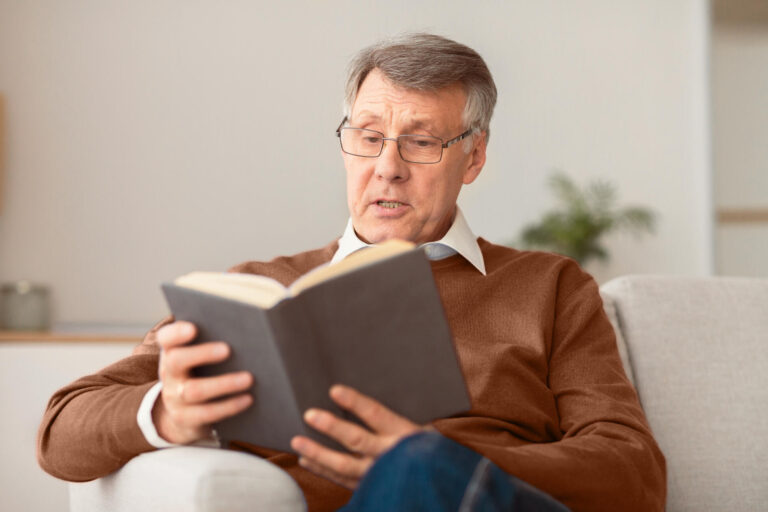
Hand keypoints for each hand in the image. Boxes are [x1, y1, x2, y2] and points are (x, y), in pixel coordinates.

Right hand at [153, 321, 252, 443]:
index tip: (194, 328)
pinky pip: (207, 413)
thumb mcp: (201, 356)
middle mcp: (169, 373)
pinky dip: (229, 406)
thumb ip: (216, 339)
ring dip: (223, 384)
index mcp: (172, 351)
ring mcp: (175, 397)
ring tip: (249, 378)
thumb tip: (249, 328)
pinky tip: (248, 398)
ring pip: (194, 390)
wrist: (184, 412)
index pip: (166, 338)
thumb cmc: (201, 371)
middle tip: (228, 349)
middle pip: (176, 361)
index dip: (177, 333)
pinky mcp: (186, 418)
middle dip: (202, 354)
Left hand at [290, 384, 423, 488]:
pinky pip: (341, 479)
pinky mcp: (369, 487)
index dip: (355, 402)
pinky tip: (305, 459)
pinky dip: (321, 470)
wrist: (435, 479)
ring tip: (298, 441)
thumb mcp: (419, 426)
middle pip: (357, 440)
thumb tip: (356, 397)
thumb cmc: (423, 446)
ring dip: (318, 453)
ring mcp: (378, 474)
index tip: (335, 391)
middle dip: (332, 427)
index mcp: (403, 432)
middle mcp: (390, 454)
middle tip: (310, 415)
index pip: (377, 414)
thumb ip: (391, 417)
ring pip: (344, 465)